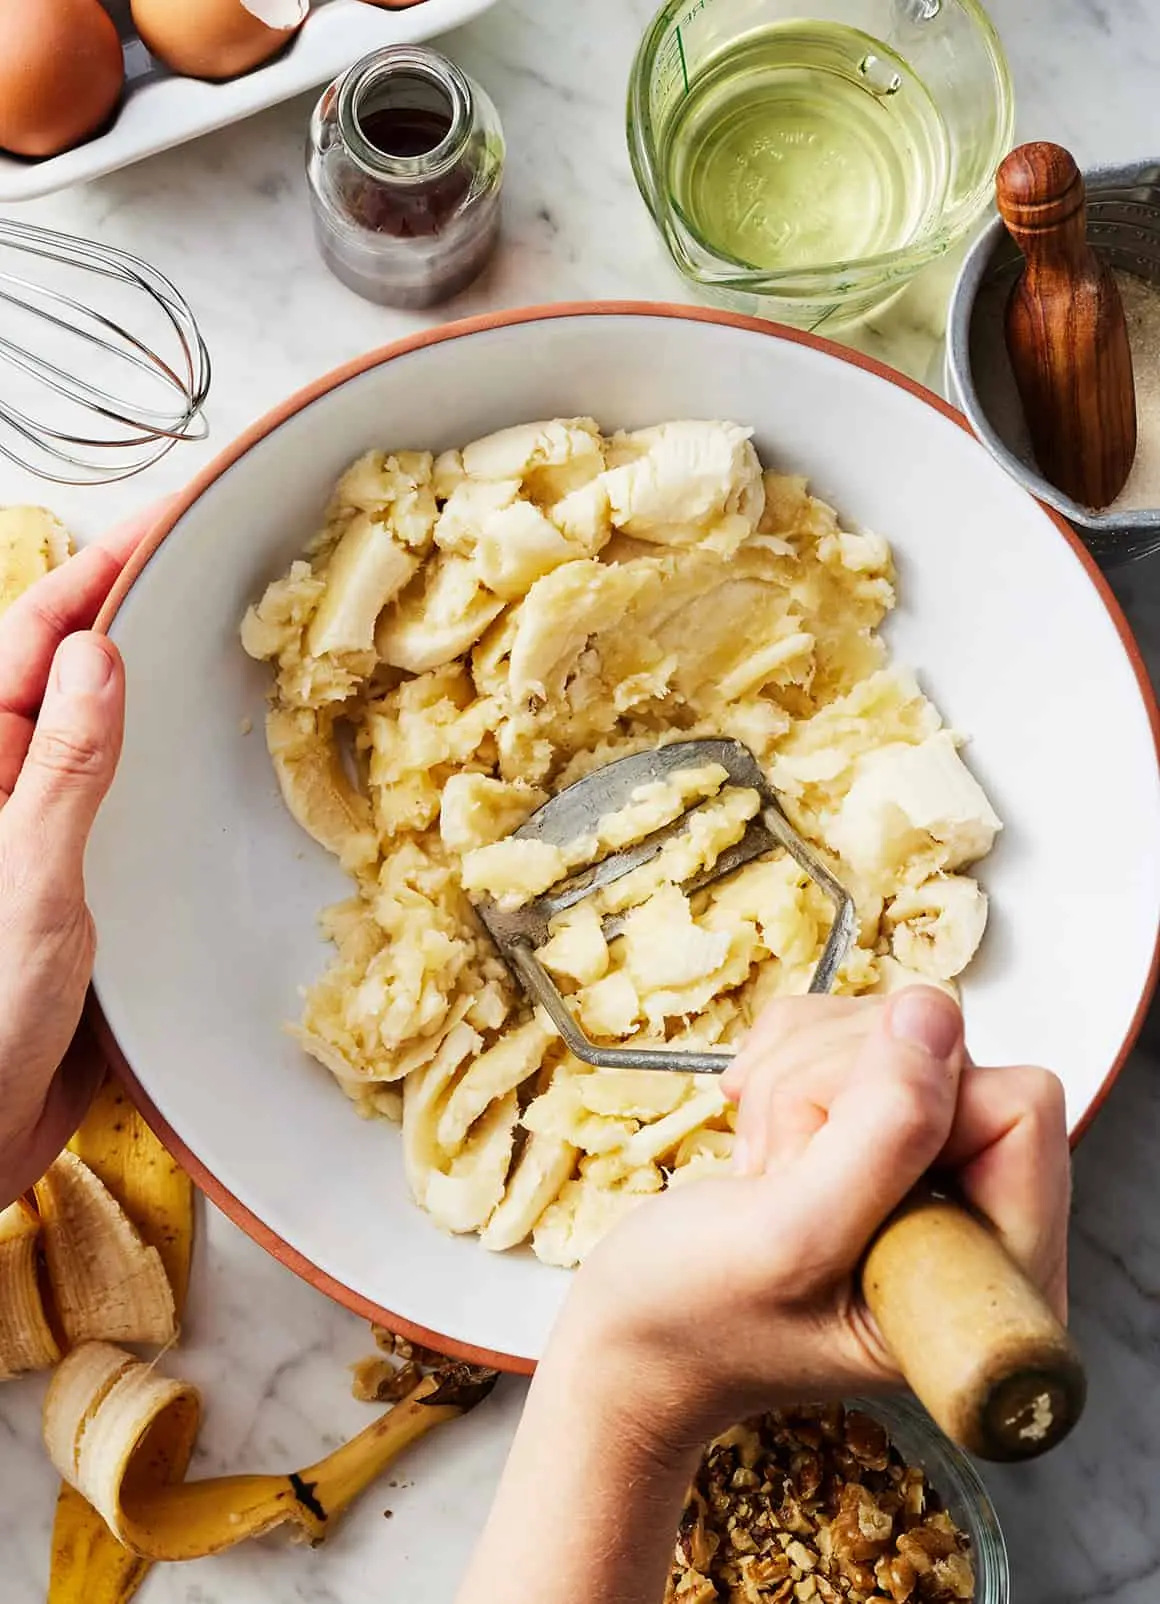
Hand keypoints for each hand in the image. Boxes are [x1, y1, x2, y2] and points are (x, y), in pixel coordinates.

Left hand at [0, 513, 159, 1205]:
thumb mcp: (28, 883)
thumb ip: (62, 768)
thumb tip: (98, 650)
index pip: (40, 629)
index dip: (106, 559)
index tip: (178, 508)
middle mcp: (7, 782)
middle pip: (74, 662)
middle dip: (141, 597)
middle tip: (227, 550)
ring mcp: (46, 829)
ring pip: (107, 727)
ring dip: (162, 674)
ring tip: (238, 627)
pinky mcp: (84, 878)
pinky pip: (132, 797)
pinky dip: (174, 761)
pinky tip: (222, 753)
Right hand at [457, 988, 1071, 1603]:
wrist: (632, 1338)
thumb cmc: (693, 1320)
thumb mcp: (788, 1236)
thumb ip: (882, 1128)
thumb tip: (935, 1012)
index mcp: (1005, 1275)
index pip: (1015, 1104)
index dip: (906, 1108)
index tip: (821, 1172)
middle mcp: (990, 1216)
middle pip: (953, 1056)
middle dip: (838, 1091)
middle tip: (781, 1175)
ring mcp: (938, 1166)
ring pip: (900, 1031)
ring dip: (803, 1077)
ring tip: (768, 1168)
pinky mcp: (886, 1127)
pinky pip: (856, 1024)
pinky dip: (789, 1058)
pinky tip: (762, 1130)